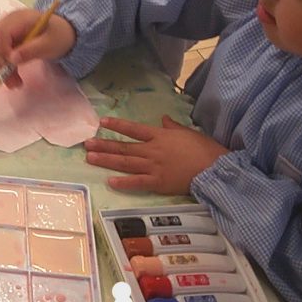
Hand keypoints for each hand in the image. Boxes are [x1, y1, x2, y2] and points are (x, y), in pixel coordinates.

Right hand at [0, 8, 75, 88]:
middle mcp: (9, 21)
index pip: (2, 32)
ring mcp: (5, 29)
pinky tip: (12, 75)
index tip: (14, 65)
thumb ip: (31, 50)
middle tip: (10, 77)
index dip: (4, 50)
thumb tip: (11, 59)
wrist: (64, 33)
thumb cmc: (59, 36)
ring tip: (13, 83)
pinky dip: (2, 64)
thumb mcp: (50, 44)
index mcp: (20, 18)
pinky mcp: (5, 39)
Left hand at [84, 116, 228, 193]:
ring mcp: (154, 167)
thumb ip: (172, 126)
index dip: (117, 125)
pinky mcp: (158, 183)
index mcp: (160, 136)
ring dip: (106, 160)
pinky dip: (123, 182)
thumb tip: (163, 118)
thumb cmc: (205, 149)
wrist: (215, 168)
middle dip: (104, 144)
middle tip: (86, 143)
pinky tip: (110, 181)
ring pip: (125, 162)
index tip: (102, 122)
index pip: (134, 129)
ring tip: (90, 158)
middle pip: (124, 146)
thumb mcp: (189, 132)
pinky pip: (137, 182)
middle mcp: (152, 150)